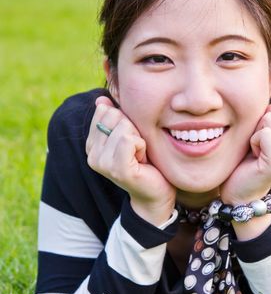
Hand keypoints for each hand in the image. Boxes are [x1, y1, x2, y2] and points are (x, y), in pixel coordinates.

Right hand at [86, 96, 175, 225]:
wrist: (155, 194)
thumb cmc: (146, 163)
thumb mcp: (129, 136)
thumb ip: (114, 118)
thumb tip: (101, 99)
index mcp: (92, 144)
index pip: (105, 111)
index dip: (126, 121)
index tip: (131, 141)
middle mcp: (92, 154)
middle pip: (114, 116)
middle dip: (133, 128)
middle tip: (137, 149)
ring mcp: (102, 163)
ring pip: (123, 126)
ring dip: (140, 139)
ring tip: (140, 155)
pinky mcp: (117, 169)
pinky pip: (130, 139)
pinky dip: (142, 146)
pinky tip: (142, 159)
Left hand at [220, 96, 270, 205]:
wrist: (240, 191)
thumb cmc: (248, 160)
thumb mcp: (264, 132)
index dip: (267, 116)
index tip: (263, 136)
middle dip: (260, 123)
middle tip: (258, 144)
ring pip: (269, 119)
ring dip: (255, 134)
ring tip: (257, 151)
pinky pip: (264, 134)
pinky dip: (253, 142)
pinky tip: (255, 156)